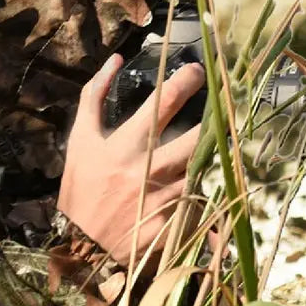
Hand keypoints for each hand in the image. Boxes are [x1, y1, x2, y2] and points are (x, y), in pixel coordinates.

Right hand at [57, 53, 204, 267]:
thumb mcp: (80, 140)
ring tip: (218, 147)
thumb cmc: (80, 188)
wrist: (80, 246)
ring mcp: (162, 199)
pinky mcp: (173, 224)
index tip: (197, 70)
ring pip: (201, 170)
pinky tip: (204, 190)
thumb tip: (115, 60)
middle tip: (225, 109)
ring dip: (211, 157)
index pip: (163, 103)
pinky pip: (198, 203)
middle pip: (196, 138)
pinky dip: (202, 193)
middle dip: (216, 121)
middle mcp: (147, 170)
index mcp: (125, 145)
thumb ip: (95, 96)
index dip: (185, 81)